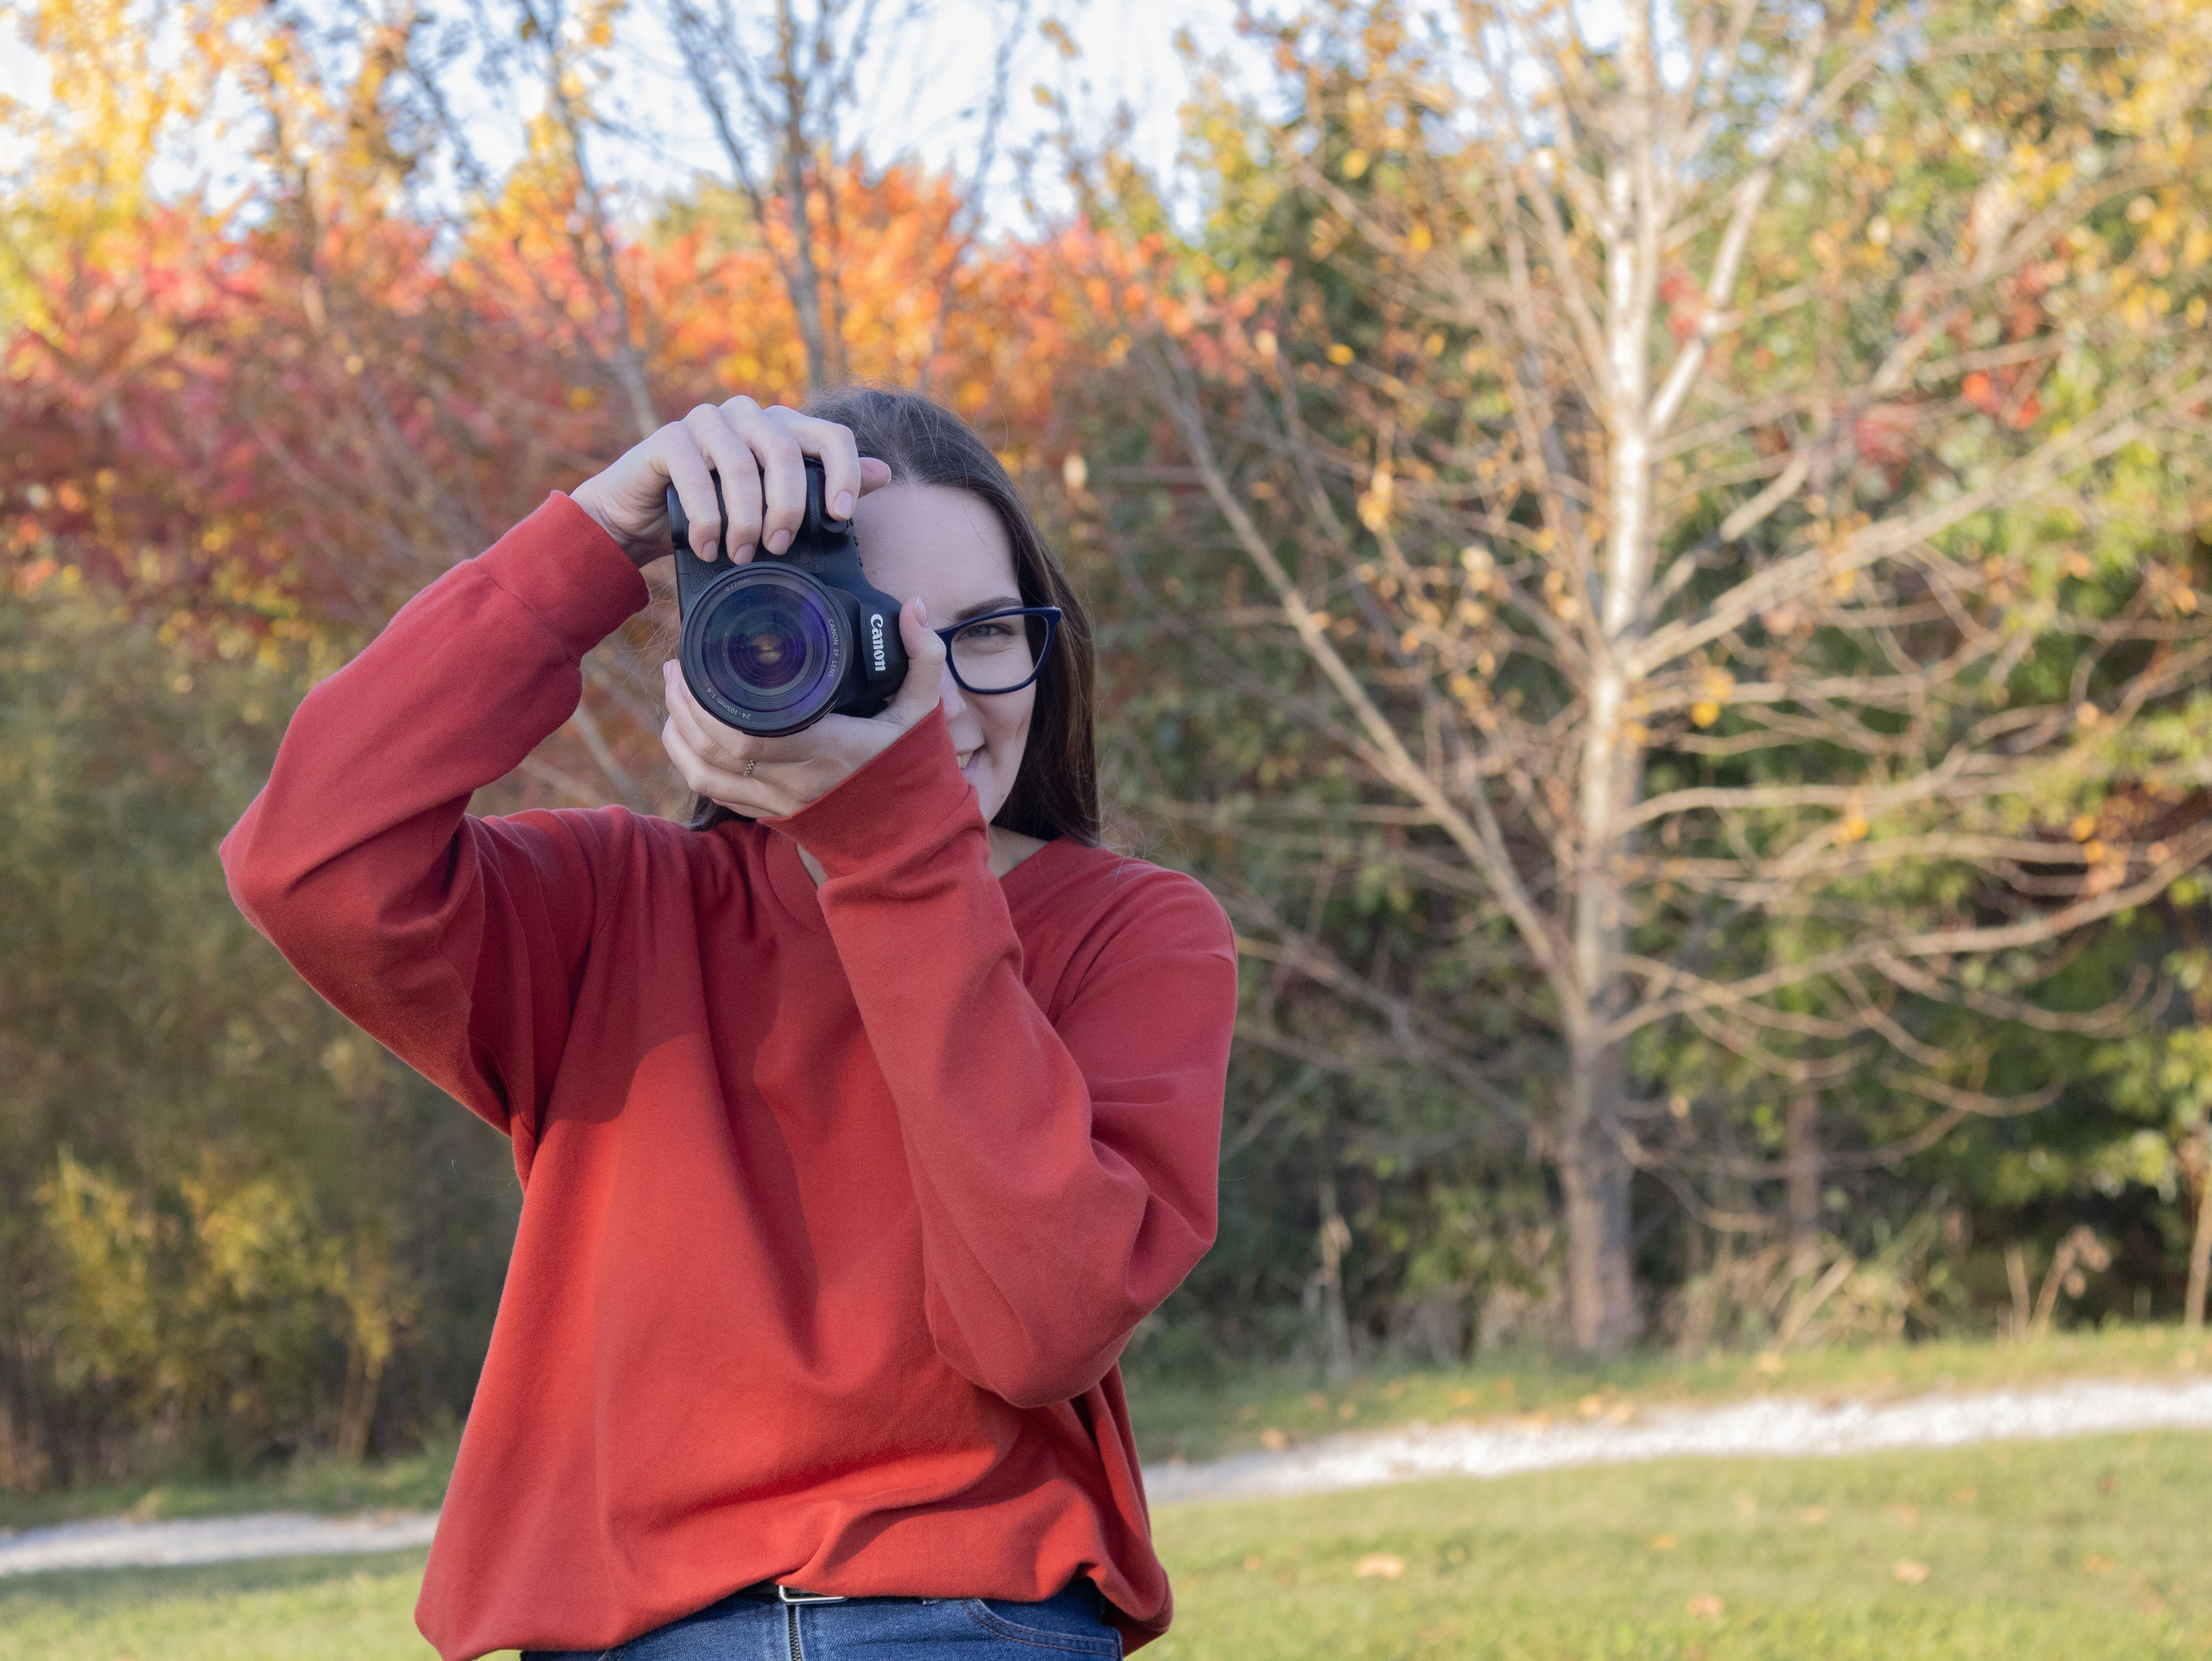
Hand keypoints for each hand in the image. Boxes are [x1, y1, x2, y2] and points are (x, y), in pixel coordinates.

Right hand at [569, 396, 892, 569]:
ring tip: (741, 554)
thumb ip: (826, 487)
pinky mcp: (670, 438)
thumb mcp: (775, 505)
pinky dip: (707, 519)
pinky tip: (708, 548)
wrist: (644, 516)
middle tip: (779, 548)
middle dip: (787, 507)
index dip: (844, 473)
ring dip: (745, 520)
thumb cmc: (718, 511)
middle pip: (785, 452)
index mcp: (783, 427)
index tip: (840, 518)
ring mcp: (707, 421)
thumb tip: (882, 473)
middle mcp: (749, 415)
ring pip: (742, 466)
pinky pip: (696, 475)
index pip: (831, 435)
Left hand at [660, 596, 949, 817]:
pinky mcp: (775, 816)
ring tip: (673, 696)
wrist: (912, 838)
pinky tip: (685, 738)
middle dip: (683, 706)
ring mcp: (781, 802)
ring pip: (705, 775)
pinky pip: (717, 794)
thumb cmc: (915, 772)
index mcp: (828, 749)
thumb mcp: (924, 712)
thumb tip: (913, 606)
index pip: (747, 733)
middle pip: (713, 749)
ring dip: (678, 736)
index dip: (707, 703)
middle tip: (676, 667)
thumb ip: (923, 657)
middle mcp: (796, 781)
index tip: (696, 663)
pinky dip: (691, 765)